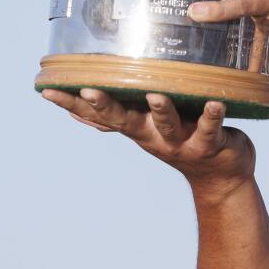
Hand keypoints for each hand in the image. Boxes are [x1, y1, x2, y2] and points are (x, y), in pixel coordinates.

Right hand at [41, 88, 255, 199]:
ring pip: (168, 125)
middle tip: (89, 90)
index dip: (73, 105)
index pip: (98, 116)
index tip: (48, 90)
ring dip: (161, 110)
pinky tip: (216, 103)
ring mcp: (181, 142)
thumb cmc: (181, 140)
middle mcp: (153, 136)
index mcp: (137, 128)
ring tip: (155, 95)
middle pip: (126, 121)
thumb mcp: (148, 129)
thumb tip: (84, 100)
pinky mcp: (209, 144)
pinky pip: (211, 129)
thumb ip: (123, 114)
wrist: (220, 178)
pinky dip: (213, 116)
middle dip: (106, 107)